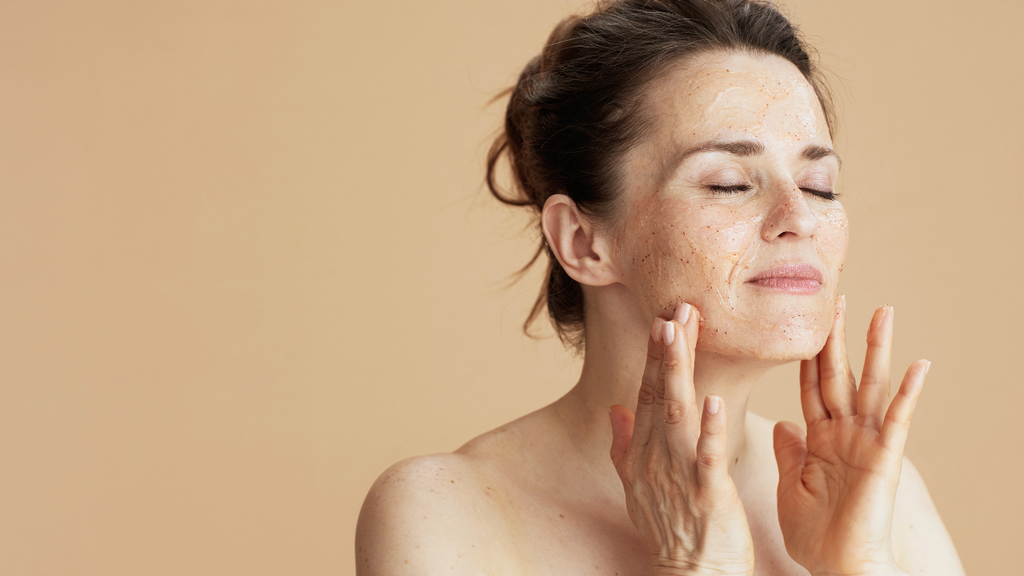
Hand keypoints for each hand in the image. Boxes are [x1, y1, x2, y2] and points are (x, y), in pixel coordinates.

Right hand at [609, 303, 753, 575]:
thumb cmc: (670, 530)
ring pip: (677, 413)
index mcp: (646, 451)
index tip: (666, 317)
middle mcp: (657, 456)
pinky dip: (708, 427)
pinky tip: (711, 399)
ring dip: (678, 371)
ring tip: (681, 333)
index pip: (650, 393)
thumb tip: (616, 409)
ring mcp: (679, 473)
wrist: (692, 575)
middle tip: (676, 308)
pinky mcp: (707, 493)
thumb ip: (624, 445)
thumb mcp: (636, 486)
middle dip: (668, 349)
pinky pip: (706, 455)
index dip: (658, 355)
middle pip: (661, 393)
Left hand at [773, 297, 925, 575]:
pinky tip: (921, 365)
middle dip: (836, 337)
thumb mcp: (790, 487)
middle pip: (837, 374)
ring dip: (876, 349)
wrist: (837, 568)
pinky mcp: (884, 458)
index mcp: (817, 438)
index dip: (806, 354)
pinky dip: (909, 393)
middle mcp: (842, 433)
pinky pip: (897, 420)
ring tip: (882, 311)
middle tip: (837, 297)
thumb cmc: (815, 535)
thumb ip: (789, 453)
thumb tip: (784, 423)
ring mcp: (865, 442)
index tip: (802, 321)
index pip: (809, 385)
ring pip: (869, 386)